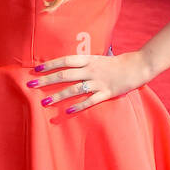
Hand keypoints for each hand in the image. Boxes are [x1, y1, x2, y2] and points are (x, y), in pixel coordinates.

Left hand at [26, 50, 149, 114]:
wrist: (138, 66)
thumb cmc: (115, 63)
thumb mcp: (98, 59)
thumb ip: (83, 63)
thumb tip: (66, 65)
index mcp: (89, 60)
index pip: (66, 60)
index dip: (51, 64)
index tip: (36, 69)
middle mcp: (91, 70)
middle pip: (65, 74)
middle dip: (47, 80)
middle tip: (31, 85)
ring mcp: (99, 82)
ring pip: (75, 89)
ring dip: (58, 95)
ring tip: (44, 102)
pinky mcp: (107, 93)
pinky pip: (90, 100)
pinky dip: (78, 105)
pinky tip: (67, 110)